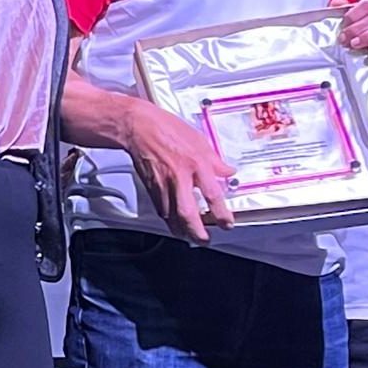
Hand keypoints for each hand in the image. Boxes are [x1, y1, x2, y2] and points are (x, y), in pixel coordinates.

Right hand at [120, 99, 234, 242]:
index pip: (212, 194)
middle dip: (197, 231)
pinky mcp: (151, 187)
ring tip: (191, 236)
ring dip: (182, 230)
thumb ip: (215, 160)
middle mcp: (180, 176)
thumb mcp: (200, 140)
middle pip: (187, 212)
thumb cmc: (168, 128)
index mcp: (196, 163)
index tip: (227, 223)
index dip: (221, 213)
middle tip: (205, 240)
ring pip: (172, 215)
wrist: (139, 127)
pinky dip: (169, 219)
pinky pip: (162, 209)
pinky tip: (175, 223)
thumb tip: (229, 171)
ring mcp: (163, 183)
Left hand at [332, 0, 367, 54]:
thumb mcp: (349, 23)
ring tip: (354, 43)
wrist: (367, 63)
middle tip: (344, 37)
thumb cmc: (360, 40)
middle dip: (357, 27)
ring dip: (367, 35)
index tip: (344, 22)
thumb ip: (341, 10)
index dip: (354, 12)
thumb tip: (338, 1)